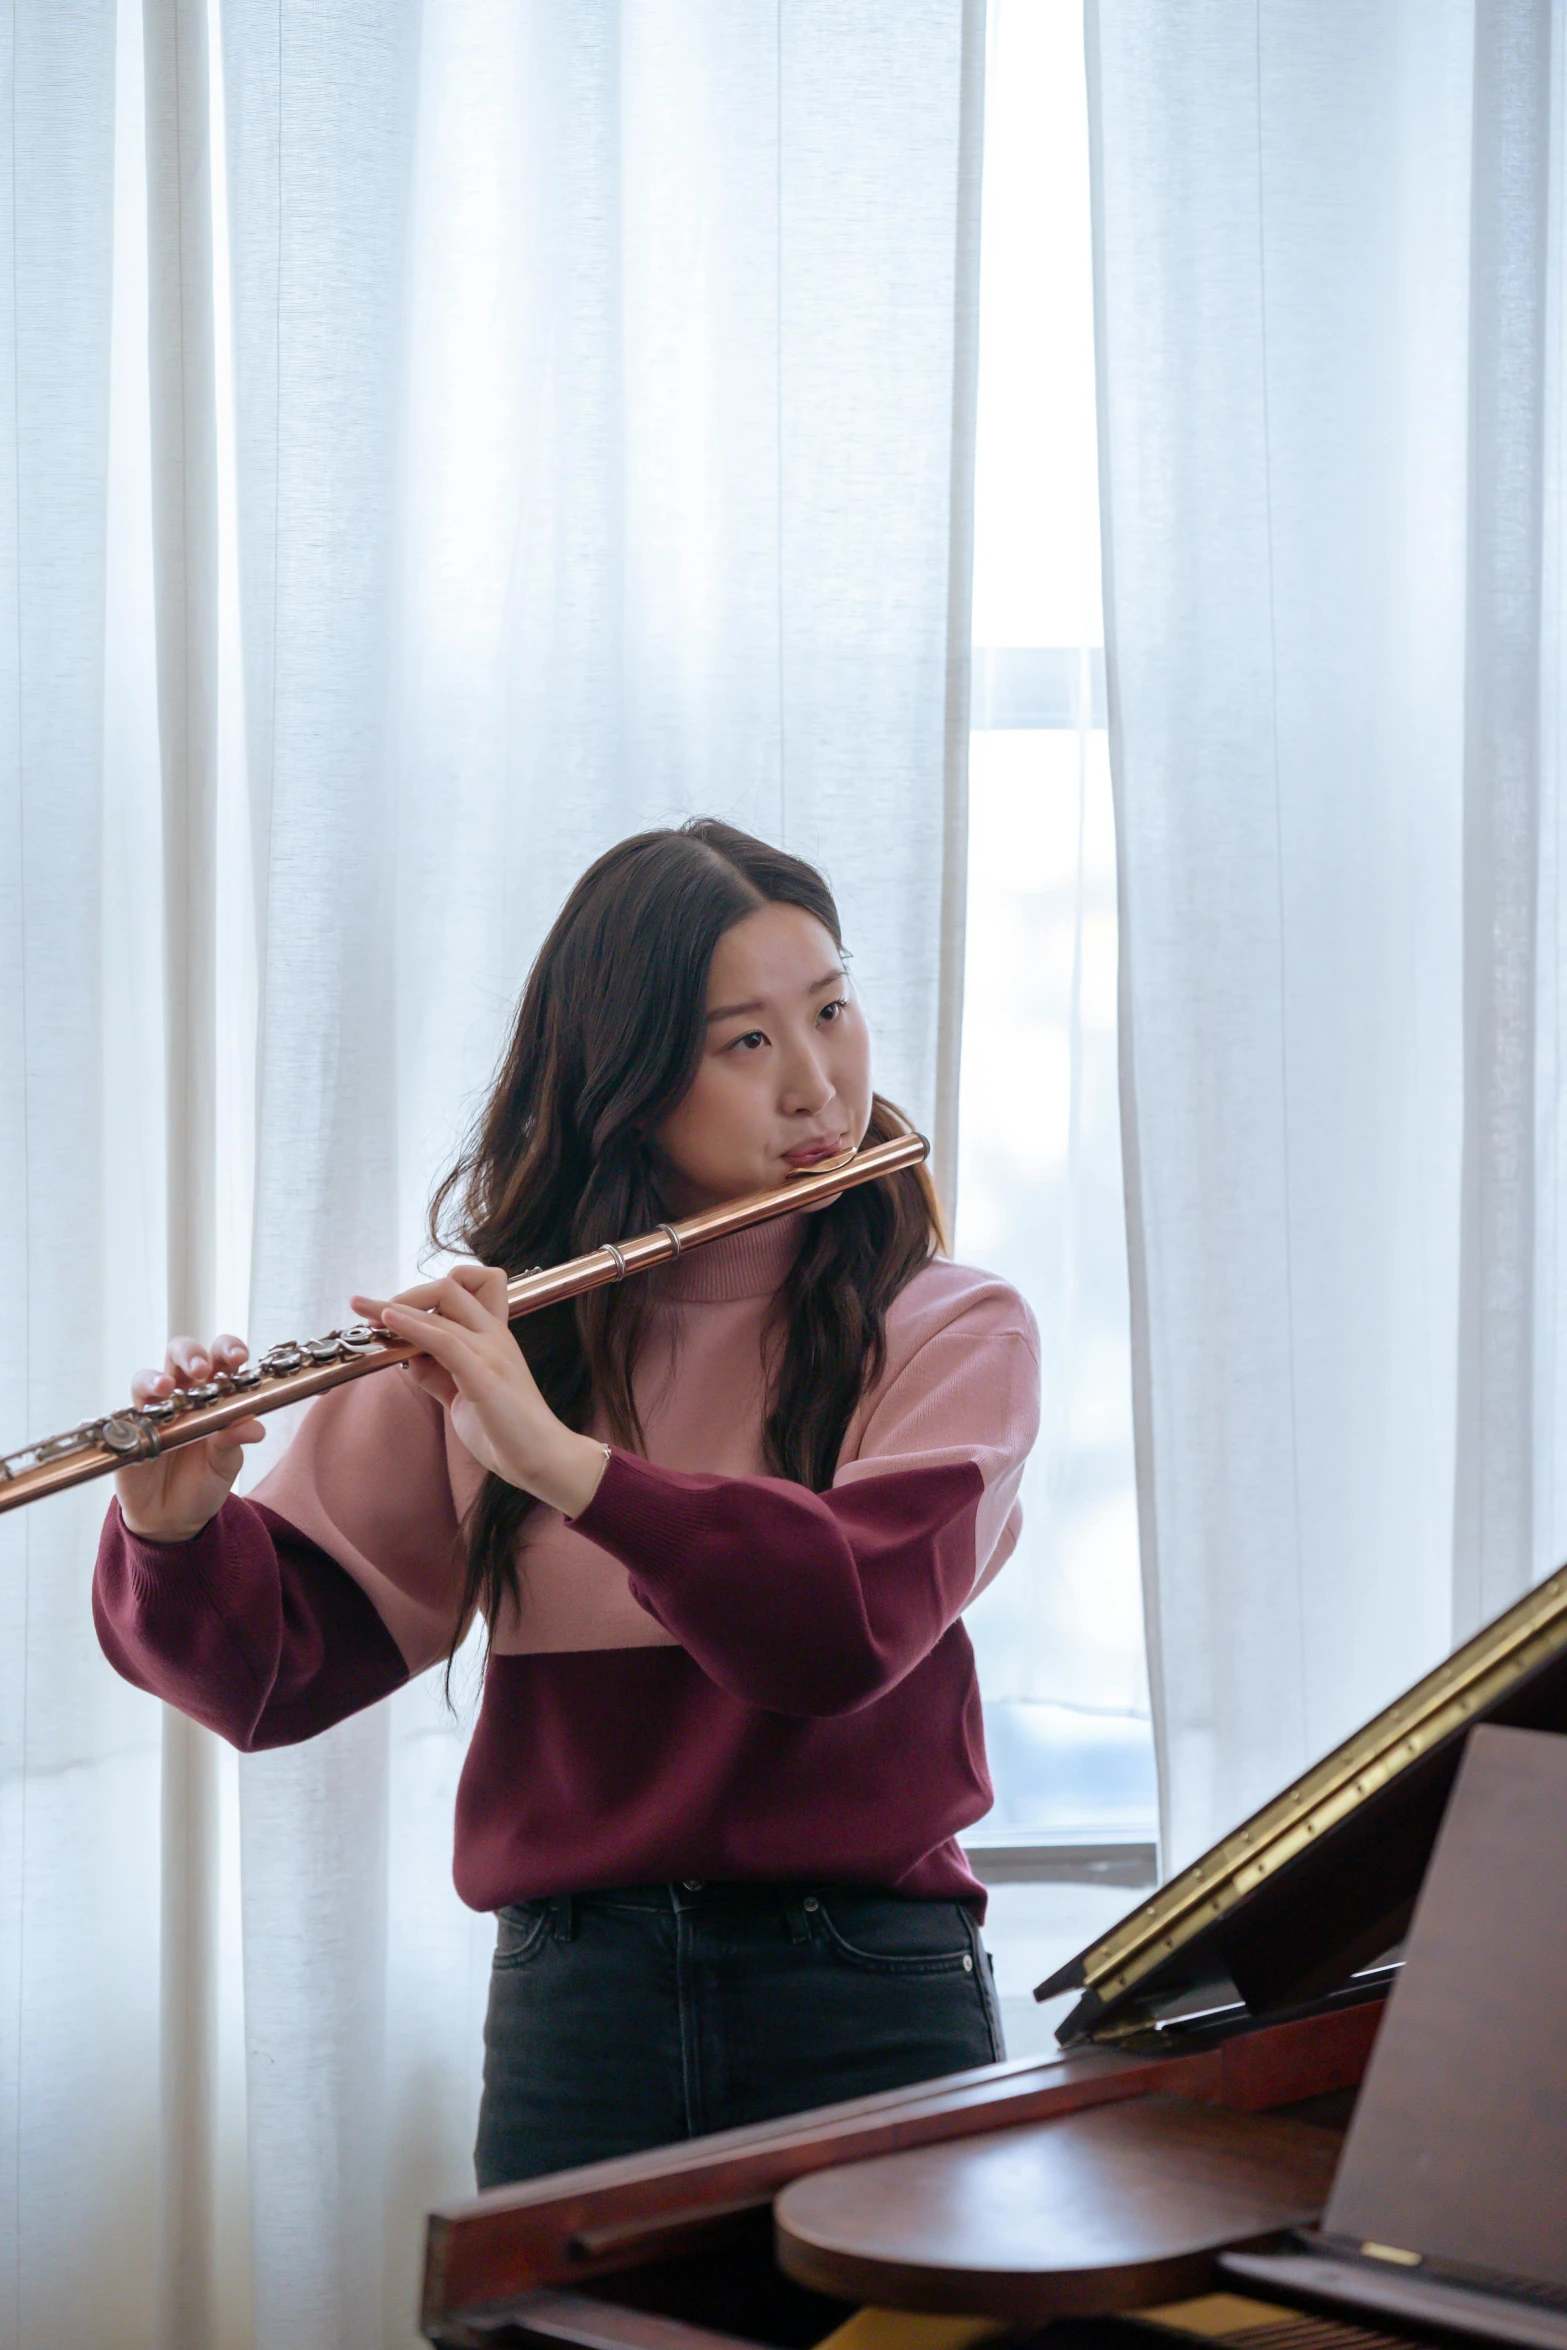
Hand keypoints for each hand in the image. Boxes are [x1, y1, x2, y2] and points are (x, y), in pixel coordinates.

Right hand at [114, 1335, 266, 1541]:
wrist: (174, 1519)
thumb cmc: (204, 1483)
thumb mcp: (226, 1465)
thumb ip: (235, 1441)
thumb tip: (254, 1426)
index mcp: (213, 1396)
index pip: (220, 1360)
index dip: (228, 1349)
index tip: (239, 1356)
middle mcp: (182, 1396)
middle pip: (180, 1356)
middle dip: (190, 1354)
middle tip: (201, 1368)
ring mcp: (153, 1412)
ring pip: (147, 1378)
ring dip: (156, 1378)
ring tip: (167, 1388)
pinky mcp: (129, 1433)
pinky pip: (123, 1417)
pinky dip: (129, 1415)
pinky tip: (137, 1421)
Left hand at [351, 1265, 608, 1519]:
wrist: (542, 1459)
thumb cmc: (506, 1431)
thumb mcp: (462, 1394)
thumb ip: (437, 1373)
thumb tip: (407, 1356)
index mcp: (494, 1337)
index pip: (470, 1287)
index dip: (429, 1293)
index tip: (397, 1311)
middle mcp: (495, 1336)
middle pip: (450, 1288)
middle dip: (406, 1294)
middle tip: (373, 1312)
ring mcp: (492, 1352)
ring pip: (440, 1312)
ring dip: (394, 1307)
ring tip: (362, 1308)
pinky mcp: (484, 1375)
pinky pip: (443, 1340)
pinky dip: (411, 1326)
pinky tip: (387, 1320)